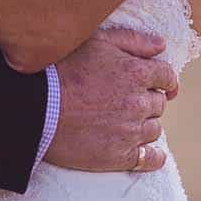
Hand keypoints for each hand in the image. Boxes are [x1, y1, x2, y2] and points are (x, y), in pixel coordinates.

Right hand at [44, 27, 177, 175]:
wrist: (33, 109)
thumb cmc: (60, 69)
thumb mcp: (96, 42)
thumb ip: (133, 41)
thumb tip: (162, 46)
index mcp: (136, 72)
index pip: (167, 77)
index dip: (163, 80)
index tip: (159, 85)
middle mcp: (138, 103)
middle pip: (158, 104)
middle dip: (147, 100)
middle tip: (126, 102)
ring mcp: (130, 132)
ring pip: (154, 130)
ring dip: (145, 125)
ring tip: (124, 124)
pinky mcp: (119, 156)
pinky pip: (150, 159)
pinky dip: (153, 157)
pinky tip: (148, 154)